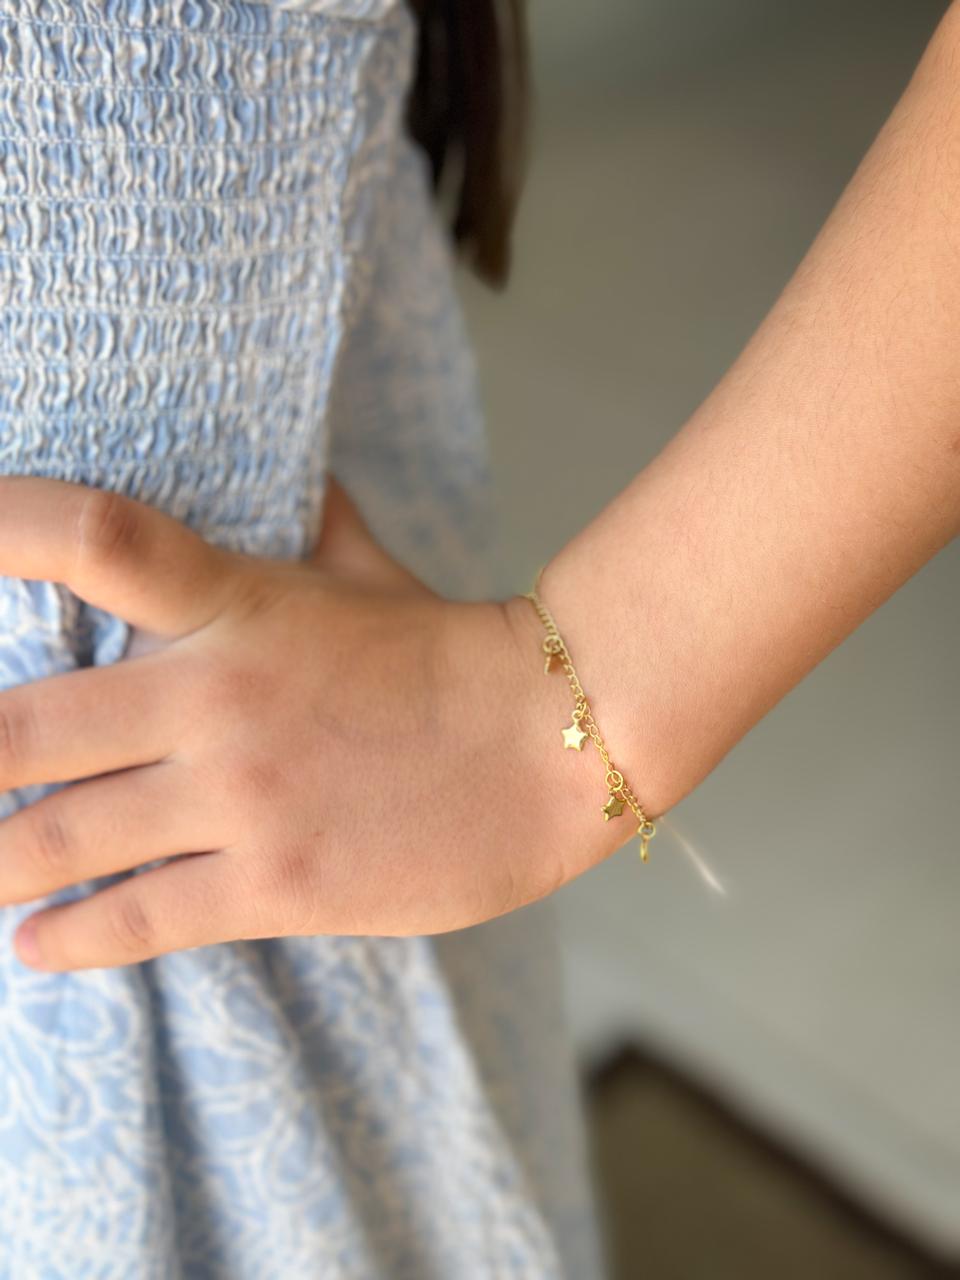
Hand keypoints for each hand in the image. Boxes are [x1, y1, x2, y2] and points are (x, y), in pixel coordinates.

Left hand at [0, 475, 607, 971]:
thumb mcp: (367, 567)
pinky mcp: (276, 883)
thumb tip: (282, 469)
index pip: (90, 538)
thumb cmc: (453, 649)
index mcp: (237, 601)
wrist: (555, 742)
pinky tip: (37, 943)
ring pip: (58, 840)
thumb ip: (304, 518)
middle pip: (18, 729)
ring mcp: (244, 797)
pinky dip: (69, 938)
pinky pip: (137, 920)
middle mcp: (219, 697)